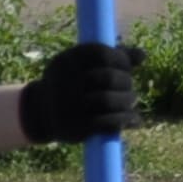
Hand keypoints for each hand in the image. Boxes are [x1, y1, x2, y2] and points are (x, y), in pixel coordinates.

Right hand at [16, 39, 136, 145]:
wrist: (39, 114)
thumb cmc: (70, 84)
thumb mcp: (84, 65)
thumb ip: (113, 57)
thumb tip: (143, 56)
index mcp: (65, 60)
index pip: (102, 54)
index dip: (121, 60)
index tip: (127, 68)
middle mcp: (63, 81)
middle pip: (107, 77)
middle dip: (125, 82)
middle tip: (130, 88)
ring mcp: (67, 106)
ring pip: (107, 100)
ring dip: (126, 102)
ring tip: (131, 103)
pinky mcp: (73, 127)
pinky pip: (104, 122)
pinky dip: (122, 120)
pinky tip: (131, 119)